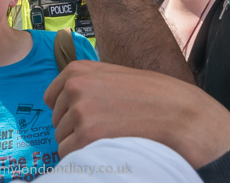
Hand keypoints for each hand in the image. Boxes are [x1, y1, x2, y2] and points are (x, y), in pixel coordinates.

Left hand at [44, 60, 229, 168]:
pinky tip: (107, 148)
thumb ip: (88, 84)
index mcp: (78, 70)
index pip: (51, 98)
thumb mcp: (114, 76)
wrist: (178, 112)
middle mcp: (74, 87)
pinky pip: (69, 155)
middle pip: (56, 121)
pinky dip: (84, 157)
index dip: (67, 111)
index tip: (86, 116)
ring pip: (61, 140)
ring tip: (109, 136)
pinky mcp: (87, 135)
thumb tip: (66, 103)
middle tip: (106, 127)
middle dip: (74, 129)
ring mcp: (79, 111)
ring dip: (80, 144)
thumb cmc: (150, 95)